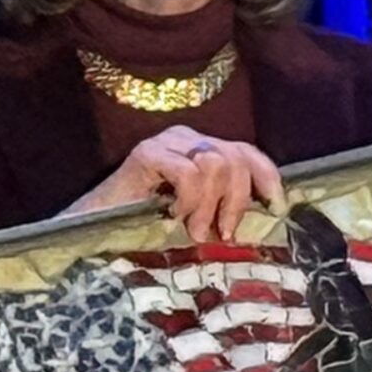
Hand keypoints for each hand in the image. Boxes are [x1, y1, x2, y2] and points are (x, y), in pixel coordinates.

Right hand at [65, 126, 283, 242]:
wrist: (95, 231)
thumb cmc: (149, 227)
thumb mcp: (199, 217)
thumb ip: (225, 207)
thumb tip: (267, 217)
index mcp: (204, 149)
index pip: (248, 152)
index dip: (268, 179)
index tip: (276, 209)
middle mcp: (187, 137)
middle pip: (235, 158)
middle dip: (235, 202)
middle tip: (220, 234)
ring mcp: (166, 142)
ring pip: (215, 163)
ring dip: (208, 205)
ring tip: (191, 228)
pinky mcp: (146, 153)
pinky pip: (188, 171)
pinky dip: (188, 199)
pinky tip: (171, 214)